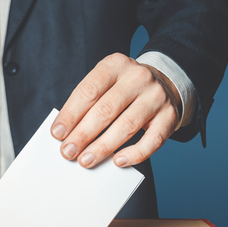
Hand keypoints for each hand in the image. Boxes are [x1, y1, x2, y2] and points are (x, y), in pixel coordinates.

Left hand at [50, 53, 180, 167]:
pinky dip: (134, 154)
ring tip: (86, 160)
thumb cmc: (125, 89)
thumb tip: (67, 133)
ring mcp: (156, 97)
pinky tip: (118, 161)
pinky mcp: (169, 117)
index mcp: (116, 64)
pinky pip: (152, 140)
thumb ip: (88, 103)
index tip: (57, 134)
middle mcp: (138, 77)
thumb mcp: (106, 83)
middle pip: (106, 109)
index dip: (71, 114)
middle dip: (83, 134)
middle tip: (68, 152)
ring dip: (103, 147)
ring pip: (127, 126)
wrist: (164, 84)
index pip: (89, 90)